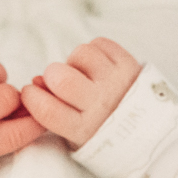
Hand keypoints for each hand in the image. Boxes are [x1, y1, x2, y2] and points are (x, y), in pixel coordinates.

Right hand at [20, 37, 140, 149]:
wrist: (146, 130)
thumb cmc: (100, 130)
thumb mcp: (73, 134)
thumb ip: (51, 112)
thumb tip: (35, 83)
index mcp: (84, 129)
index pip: (46, 110)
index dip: (31, 97)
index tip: (31, 92)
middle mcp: (101, 106)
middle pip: (62, 79)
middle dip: (52, 75)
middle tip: (58, 80)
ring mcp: (116, 82)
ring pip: (80, 54)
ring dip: (75, 60)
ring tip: (82, 73)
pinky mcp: (128, 64)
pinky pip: (100, 43)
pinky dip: (93, 50)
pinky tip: (96, 66)